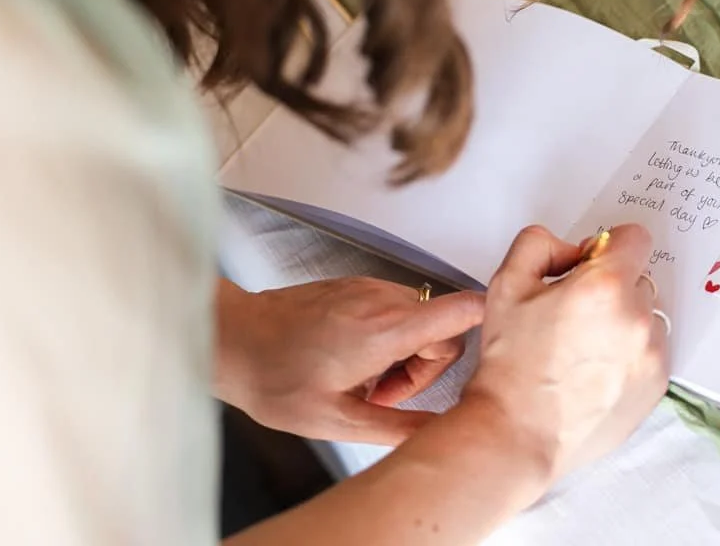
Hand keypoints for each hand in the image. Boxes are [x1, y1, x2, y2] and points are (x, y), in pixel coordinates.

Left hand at [215, 276, 483, 444]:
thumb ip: (400, 427)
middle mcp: (383, 300)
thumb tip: (443, 433)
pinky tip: (354, 359)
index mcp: (385, 331)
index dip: (487, 327)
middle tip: (386, 393)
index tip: (481, 356)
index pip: (463, 309)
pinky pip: (396, 309)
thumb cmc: (274, 378)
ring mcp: (369, 288)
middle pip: (446, 326)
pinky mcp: (356, 285)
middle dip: (427, 365)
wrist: (232, 340)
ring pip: (421, 318)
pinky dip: (389, 335)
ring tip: (366, 378)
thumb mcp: (339, 421)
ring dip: (407, 352)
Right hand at [458, 224, 668, 492]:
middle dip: (611, 287)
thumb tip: (573, 250)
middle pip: (639, 278)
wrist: (519, 431)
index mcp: (605, 287)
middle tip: (574, 312)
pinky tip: (595, 370)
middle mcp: (637, 319)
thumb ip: (540, 244)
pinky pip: (651, 352)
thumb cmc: (511, 365)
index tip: (591, 263)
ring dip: (624, 321)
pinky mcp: (656, 385)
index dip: (608, 246)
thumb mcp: (507, 283)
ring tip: (584, 346)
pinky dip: (630, 354)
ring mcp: (652, 355)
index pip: (635, 238)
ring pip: (647, 317)